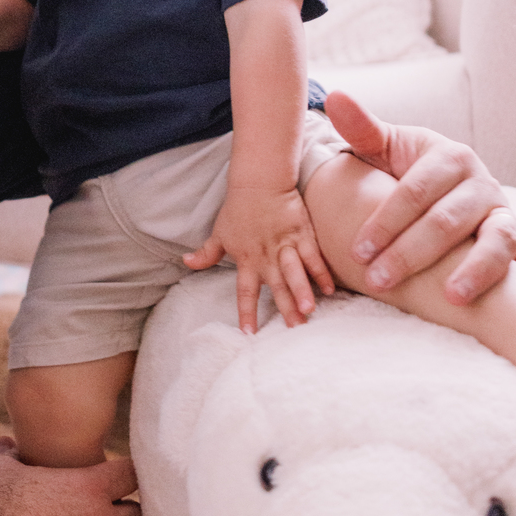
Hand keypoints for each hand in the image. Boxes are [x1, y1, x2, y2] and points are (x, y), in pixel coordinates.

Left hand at [182, 184, 334, 332]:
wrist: (259, 182)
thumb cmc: (237, 208)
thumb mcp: (219, 232)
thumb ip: (206, 253)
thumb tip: (186, 262)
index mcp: (246, 259)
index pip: (245, 291)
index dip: (246, 311)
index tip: (249, 333)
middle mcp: (266, 256)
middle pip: (276, 286)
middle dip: (285, 308)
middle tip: (294, 329)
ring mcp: (286, 245)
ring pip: (295, 272)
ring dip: (302, 291)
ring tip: (309, 310)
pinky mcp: (302, 233)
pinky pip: (313, 256)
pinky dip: (321, 272)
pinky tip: (329, 290)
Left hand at [324, 90, 515, 308]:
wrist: (438, 186)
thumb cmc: (405, 171)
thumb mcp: (384, 149)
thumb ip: (362, 129)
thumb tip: (334, 96)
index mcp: (450, 157)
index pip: (416, 190)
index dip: (387, 220)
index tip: (359, 250)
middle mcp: (483, 184)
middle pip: (449, 220)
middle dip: (412, 253)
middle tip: (380, 280)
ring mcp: (505, 214)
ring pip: (498, 239)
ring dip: (478, 269)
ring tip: (453, 297)